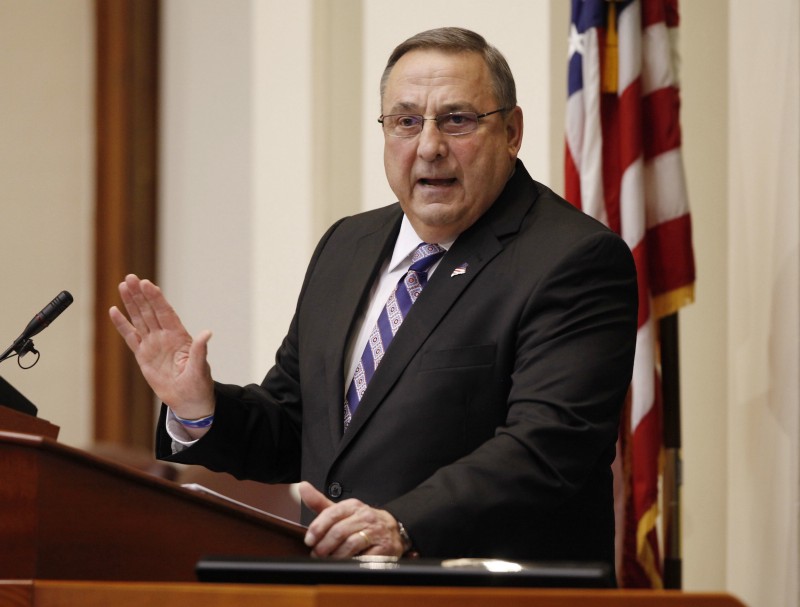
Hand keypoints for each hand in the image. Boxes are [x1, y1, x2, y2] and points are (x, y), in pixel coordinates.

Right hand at [108, 274, 214, 426]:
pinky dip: (122, 325)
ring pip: (139, 319)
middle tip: (130, 278)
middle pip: (150, 311)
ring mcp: (153, 344)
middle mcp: (165, 337)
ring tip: (123, 286)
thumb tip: (207, 333)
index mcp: (179, 337)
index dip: (156, 298)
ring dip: (131, 303)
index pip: (165, 312)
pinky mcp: (143, 355)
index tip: (147, 284)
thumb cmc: (198, 385)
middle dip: (140, 294)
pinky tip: (114, 311)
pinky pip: (130, 337)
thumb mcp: (200, 368)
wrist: (188, 401)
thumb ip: (200, 350)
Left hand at [298, 481, 405, 558]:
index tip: (309, 540)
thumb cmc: (362, 522)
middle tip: (317, 554)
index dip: (318, 528)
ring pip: (350, 545)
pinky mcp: (384, 548)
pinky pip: (364, 557)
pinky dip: (352, 561)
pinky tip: (347, 562)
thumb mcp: (342, 511)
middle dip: (324, 546)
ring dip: (336, 556)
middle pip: (339, 531)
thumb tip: (303, 487)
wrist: (392, 529)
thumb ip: (320, 502)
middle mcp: (365, 516)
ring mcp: (376, 532)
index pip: (332, 513)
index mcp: (353, 506)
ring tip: (330, 559)